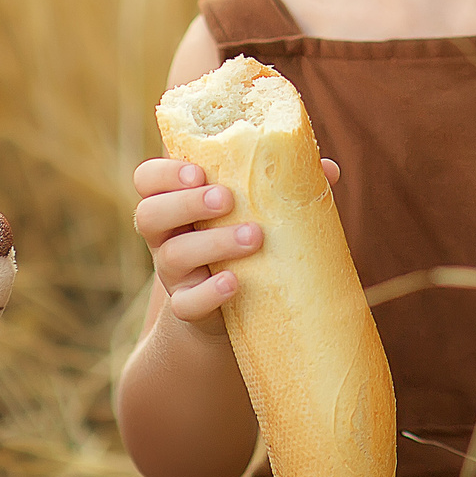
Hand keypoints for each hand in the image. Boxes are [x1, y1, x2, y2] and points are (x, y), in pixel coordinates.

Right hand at [132, 154, 339, 338]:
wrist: (234, 305)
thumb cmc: (245, 240)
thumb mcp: (257, 210)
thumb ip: (282, 186)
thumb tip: (328, 169)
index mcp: (176, 202)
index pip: (147, 180)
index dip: (164, 173)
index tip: (198, 171)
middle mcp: (165, 237)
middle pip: (149, 215)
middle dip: (186, 203)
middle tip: (226, 199)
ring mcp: (173, 274)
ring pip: (171, 256)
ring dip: (212, 243)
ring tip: (254, 237)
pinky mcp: (187, 306)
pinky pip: (186, 304)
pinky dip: (210, 293)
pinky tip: (235, 282)